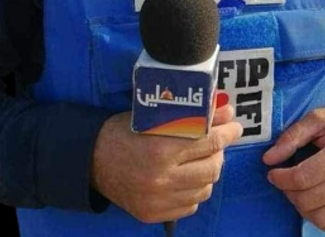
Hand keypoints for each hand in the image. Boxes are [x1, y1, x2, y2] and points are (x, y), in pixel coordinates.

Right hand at [91, 99, 242, 223]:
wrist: (89, 161)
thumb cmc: (121, 132)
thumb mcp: (151, 116)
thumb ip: (188, 114)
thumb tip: (222, 109)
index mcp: (160, 149)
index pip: (208, 140)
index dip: (226, 130)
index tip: (234, 123)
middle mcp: (161, 178)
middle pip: (212, 167)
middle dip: (222, 150)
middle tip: (221, 140)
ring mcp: (158, 200)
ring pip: (205, 188)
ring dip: (209, 171)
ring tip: (203, 159)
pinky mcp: (153, 215)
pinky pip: (190, 206)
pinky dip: (195, 191)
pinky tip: (188, 179)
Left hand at [262, 105, 324, 234]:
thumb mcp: (318, 118)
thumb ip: (291, 137)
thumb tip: (269, 158)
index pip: (302, 178)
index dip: (280, 178)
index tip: (273, 172)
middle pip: (308, 200)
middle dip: (288, 191)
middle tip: (286, 179)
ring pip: (320, 217)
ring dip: (301, 207)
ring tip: (299, 190)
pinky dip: (319, 219)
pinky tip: (314, 202)